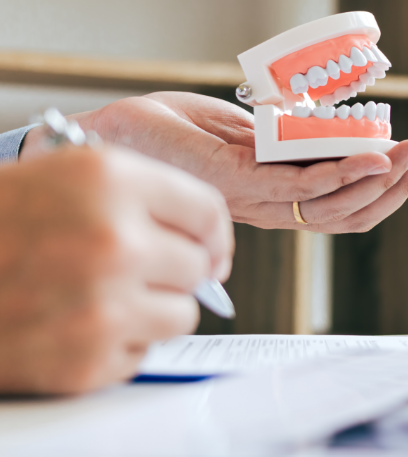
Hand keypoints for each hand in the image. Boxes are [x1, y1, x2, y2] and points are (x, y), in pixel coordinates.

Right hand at [0, 145, 232, 393]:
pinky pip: (143, 353)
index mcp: (110, 181)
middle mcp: (114, 240)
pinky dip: (119, 344)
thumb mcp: (68, 174)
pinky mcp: (86, 360)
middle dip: (173, 268)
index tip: (209, 245)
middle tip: (130, 268)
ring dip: (152, 308)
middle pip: (199, 266)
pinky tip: (77, 323)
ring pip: (181, 314)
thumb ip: (147, 194)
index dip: (213, 232)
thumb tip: (211, 239)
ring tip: (102, 295)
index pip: (208, 211)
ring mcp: (102, 306)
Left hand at [22, 92, 407, 231]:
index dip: (388, 187)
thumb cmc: (169, 130)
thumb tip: (326, 131)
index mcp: (277, 194)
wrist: (110, 131)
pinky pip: (301, 186)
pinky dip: (342, 174)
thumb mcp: (240, 129)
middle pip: (352, 211)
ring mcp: (258, 197)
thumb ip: (283, 137)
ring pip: (336, 205)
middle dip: (399, 185)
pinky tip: (372, 156)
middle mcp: (273, 205)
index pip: (347, 205)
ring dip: (382, 179)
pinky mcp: (238, 180)